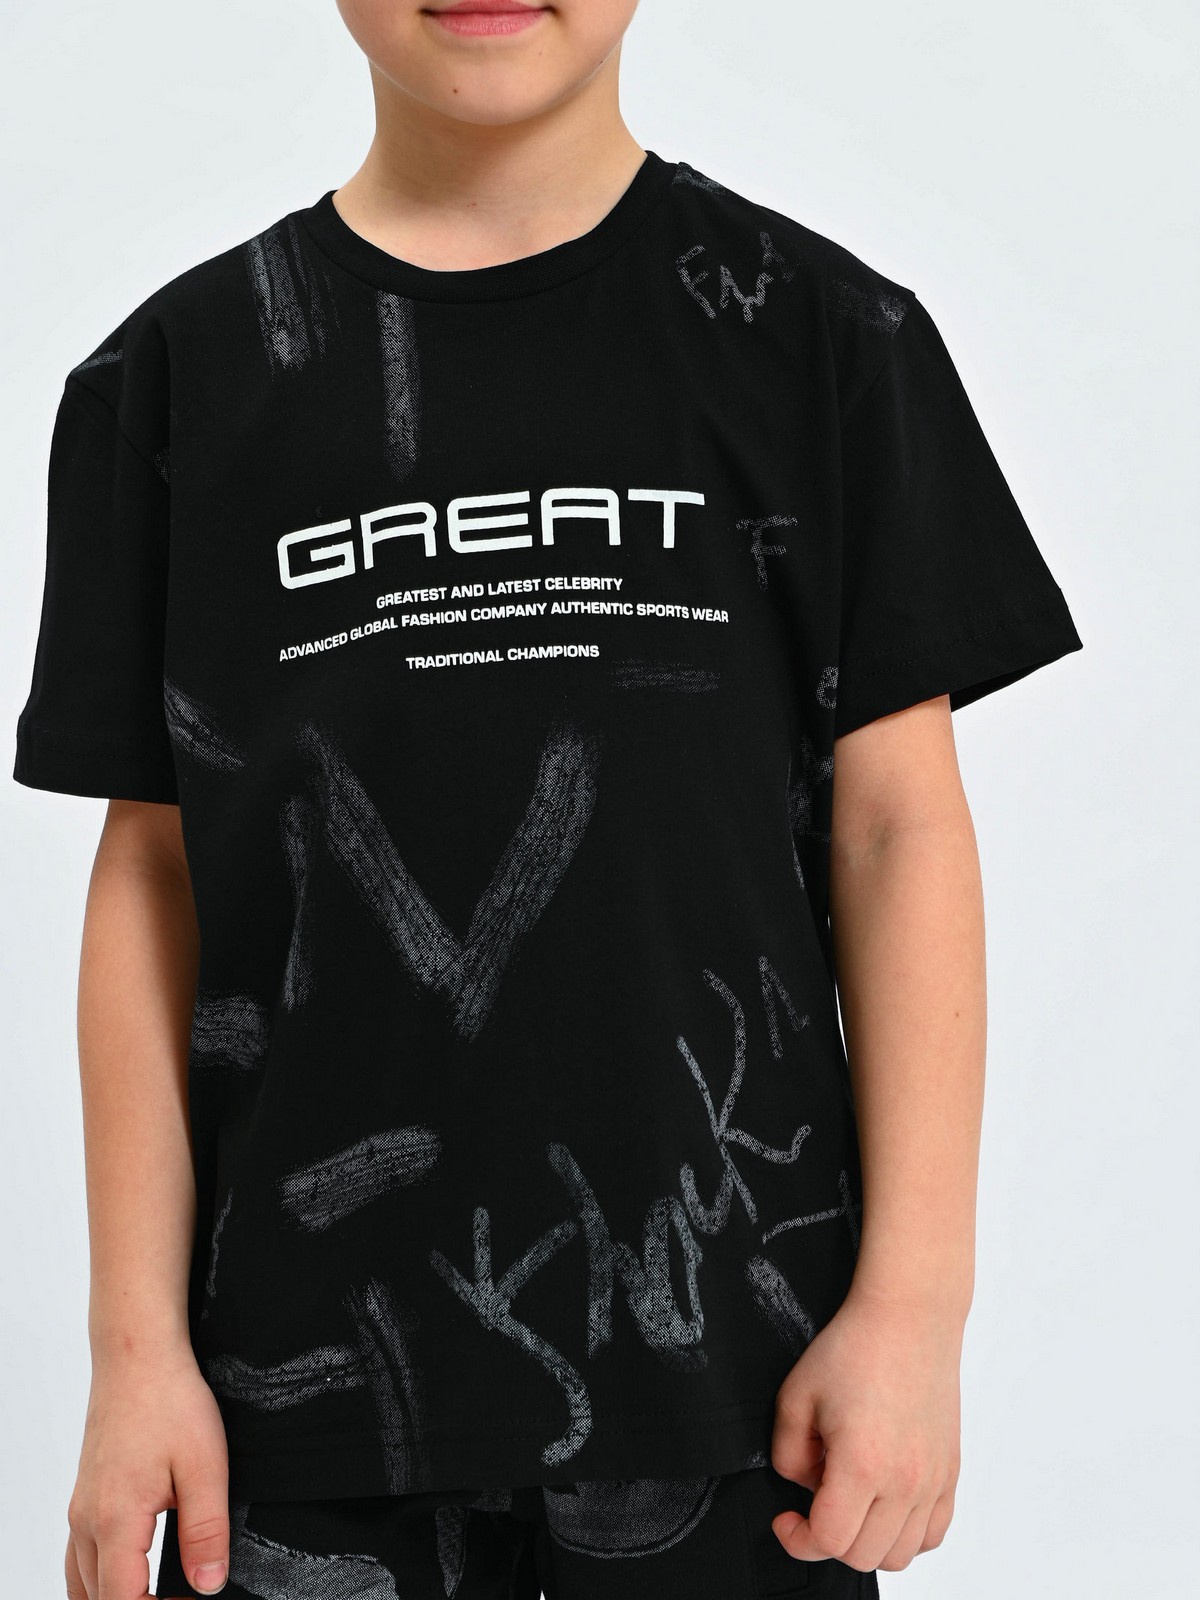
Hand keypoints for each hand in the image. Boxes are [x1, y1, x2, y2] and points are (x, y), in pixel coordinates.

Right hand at [64, 1343, 229, 1598]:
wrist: (136, 1354)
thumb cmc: (170, 1399)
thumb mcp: (205, 1465)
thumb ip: (206, 1531)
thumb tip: (208, 1586)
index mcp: (115, 1521)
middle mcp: (87, 1522)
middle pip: (98, 1599)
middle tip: (183, 1594)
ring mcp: (81, 1509)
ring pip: (83, 1582)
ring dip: (117, 1596)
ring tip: (160, 1590)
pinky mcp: (86, 1496)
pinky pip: (81, 1556)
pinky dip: (102, 1578)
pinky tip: (132, 1570)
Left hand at [769, 1285, 963, 1572]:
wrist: (908, 1318)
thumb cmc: (855, 1347)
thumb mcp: (796, 1397)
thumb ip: (787, 1456)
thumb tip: (805, 1488)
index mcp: (863, 1464)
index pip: (829, 1541)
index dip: (797, 1539)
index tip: (786, 1521)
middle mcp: (905, 1481)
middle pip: (864, 1555)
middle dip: (829, 1540)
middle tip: (813, 1505)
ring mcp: (934, 1480)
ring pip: (900, 1554)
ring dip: (868, 1541)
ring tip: (850, 1503)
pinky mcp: (950, 1471)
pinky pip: (933, 1533)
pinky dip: (906, 1535)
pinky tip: (884, 1506)